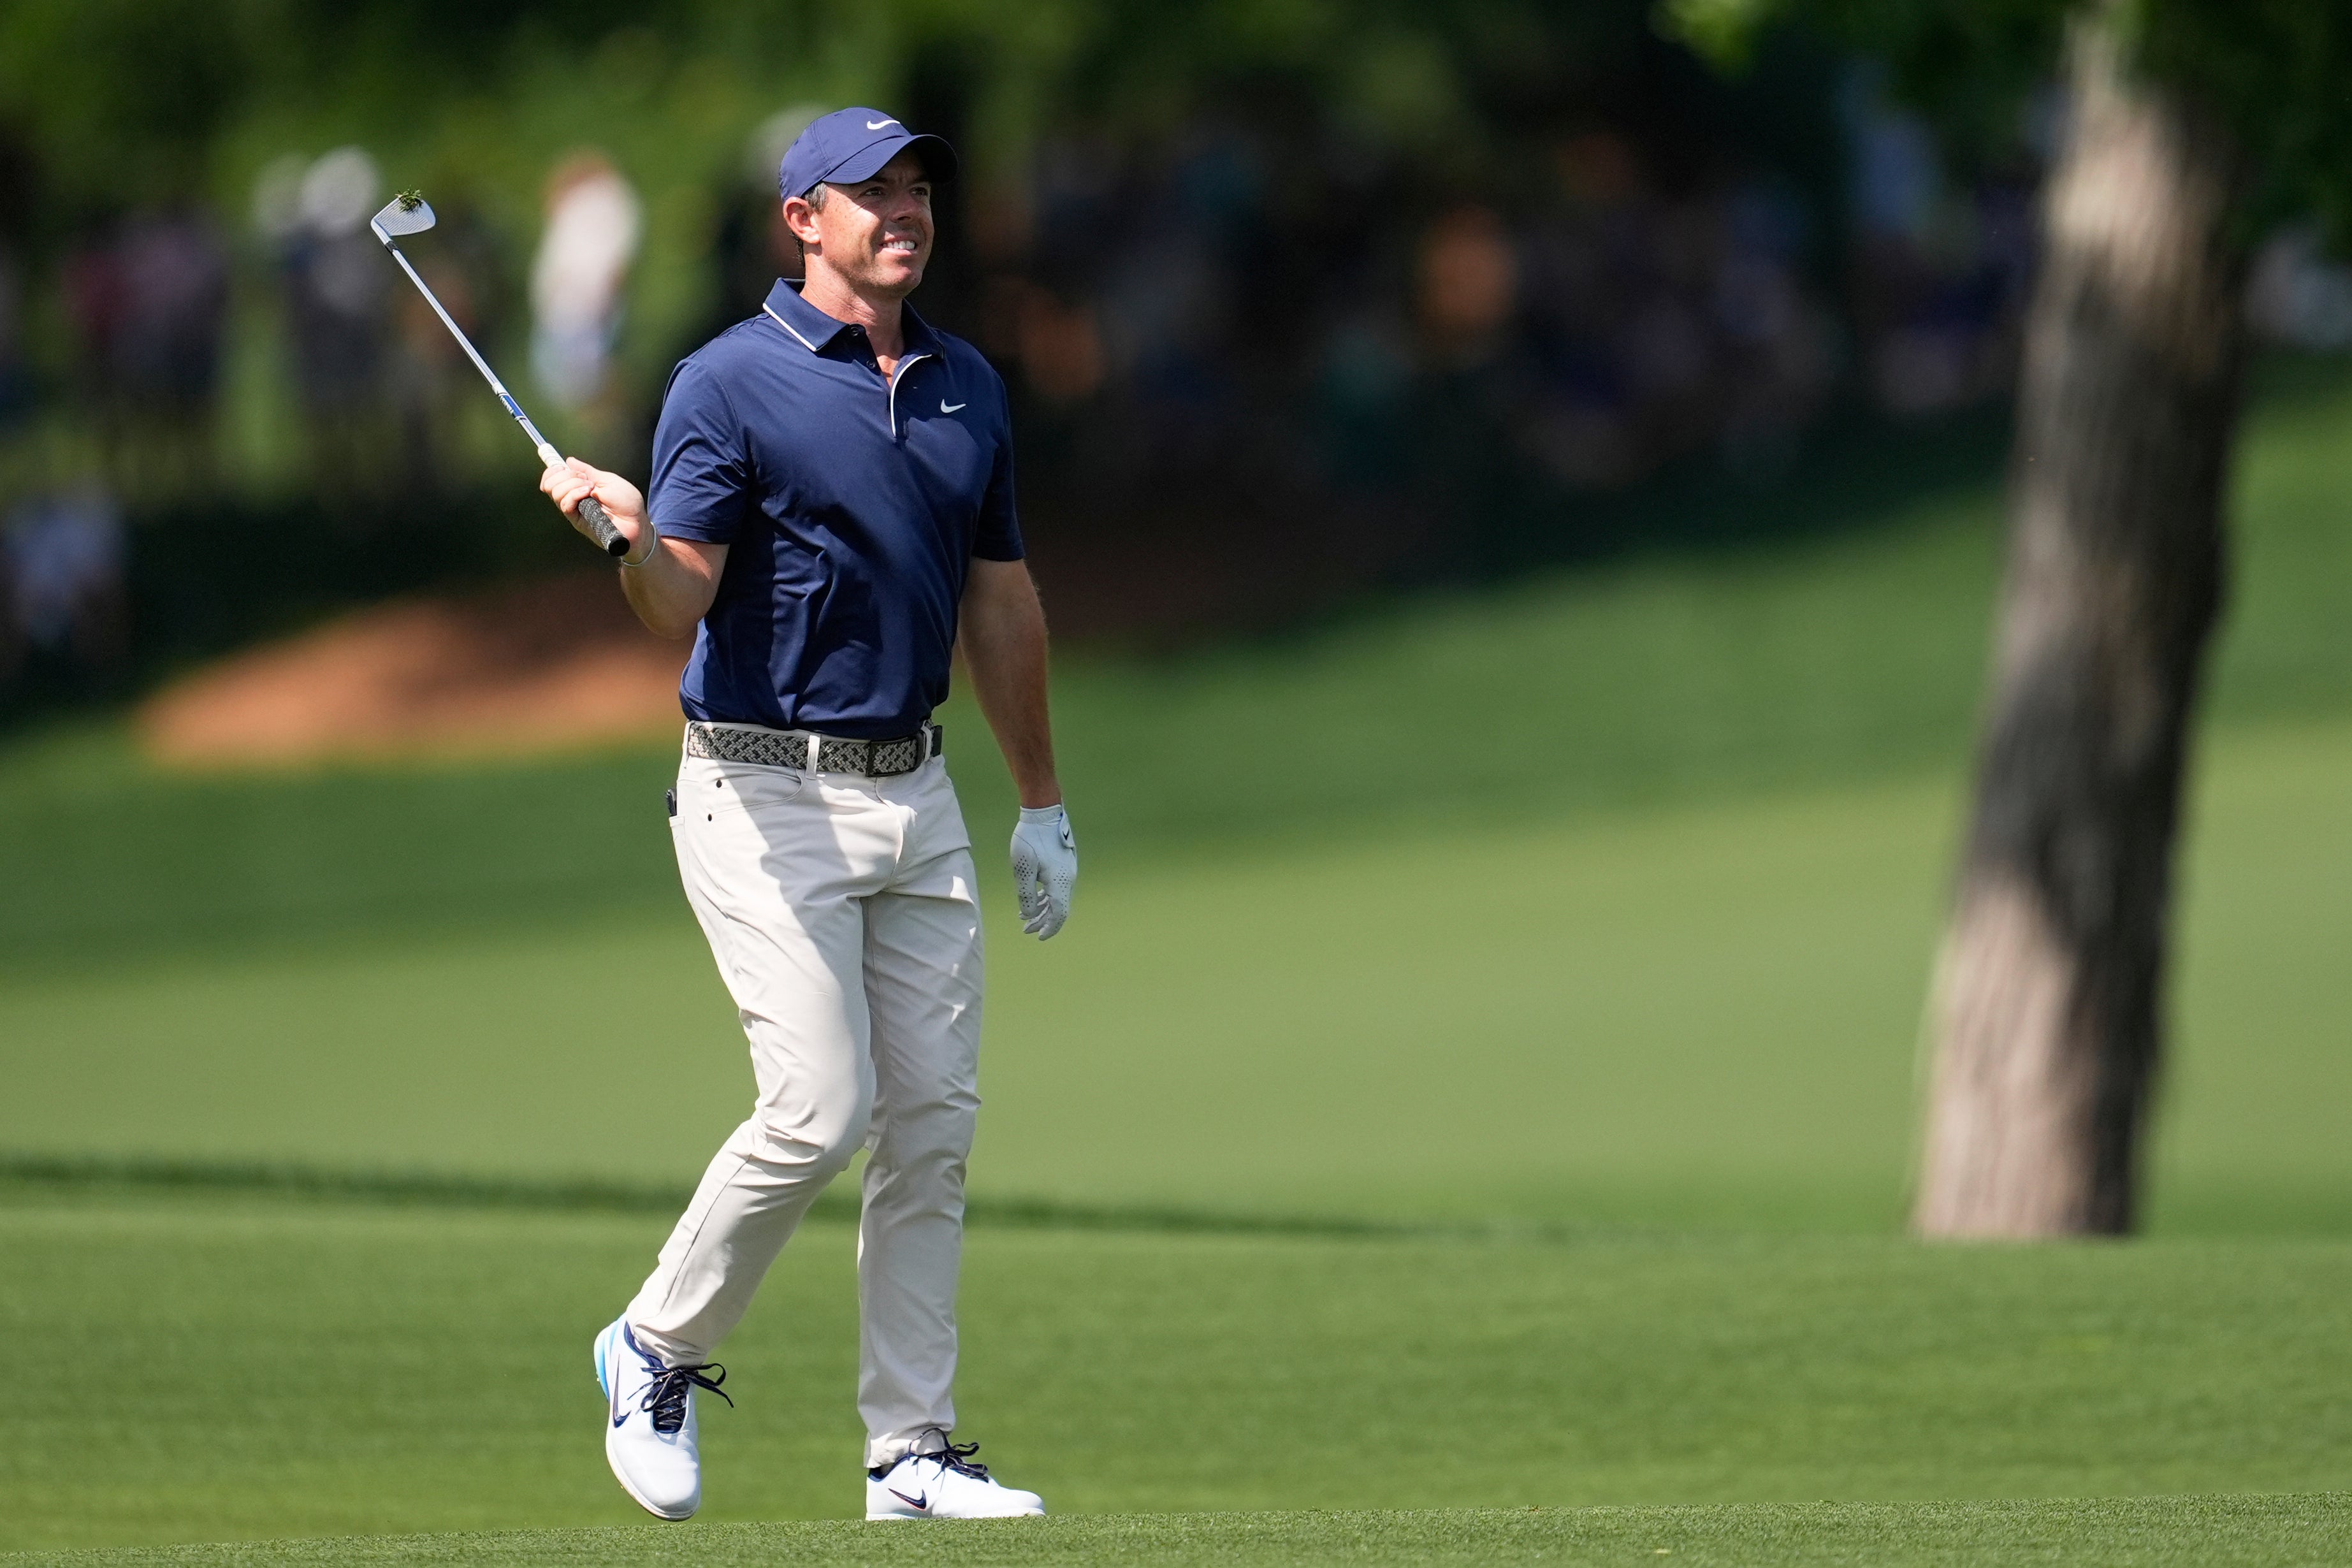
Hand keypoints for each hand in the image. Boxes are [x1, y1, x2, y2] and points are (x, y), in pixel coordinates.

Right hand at [539, 458, 653, 560]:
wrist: (637, 522)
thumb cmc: (627, 502)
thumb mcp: (607, 479)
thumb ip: (587, 471)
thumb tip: (569, 460)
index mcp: (579, 487)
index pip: (553, 478)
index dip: (552, 470)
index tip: (561, 466)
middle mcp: (573, 498)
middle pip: (550, 484)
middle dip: (565, 475)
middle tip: (584, 479)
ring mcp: (575, 510)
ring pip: (556, 493)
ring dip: (572, 484)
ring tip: (590, 488)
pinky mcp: (577, 521)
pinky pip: (566, 505)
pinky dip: (575, 494)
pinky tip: (588, 493)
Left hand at [1009, 804, 1075, 939]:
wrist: (1044, 813)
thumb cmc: (1030, 839)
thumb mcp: (1022, 869)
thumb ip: (1026, 895)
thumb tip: (1029, 914)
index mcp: (1060, 882)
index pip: (1059, 914)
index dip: (1050, 928)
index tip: (1038, 937)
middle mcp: (1068, 879)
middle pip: (1059, 908)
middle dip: (1043, 921)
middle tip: (1026, 930)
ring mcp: (1068, 871)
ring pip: (1058, 898)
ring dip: (1043, 909)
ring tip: (1026, 917)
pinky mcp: (1063, 864)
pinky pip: (1057, 887)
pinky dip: (1045, 897)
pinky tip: (1034, 899)